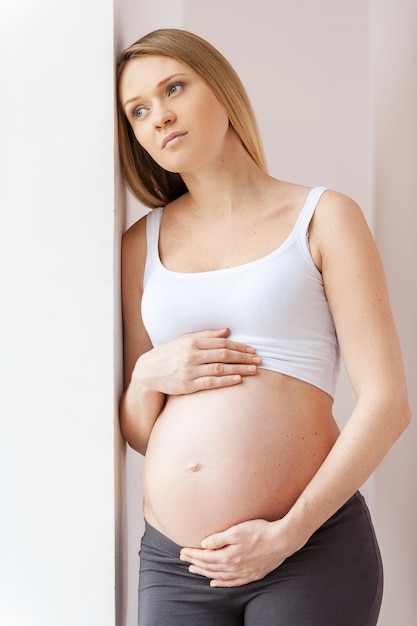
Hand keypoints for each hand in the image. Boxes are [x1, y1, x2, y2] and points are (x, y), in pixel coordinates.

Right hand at [132, 328, 260, 395]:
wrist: (148, 372)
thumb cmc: (169, 354)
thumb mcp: (184, 340)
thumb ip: (206, 335)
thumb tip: (226, 331)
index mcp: (192, 342)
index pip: (221, 343)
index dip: (239, 346)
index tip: (252, 349)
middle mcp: (191, 355)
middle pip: (224, 354)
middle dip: (244, 357)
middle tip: (259, 360)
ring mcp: (190, 370)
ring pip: (220, 369)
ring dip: (240, 369)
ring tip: (254, 370)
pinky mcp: (188, 385)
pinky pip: (211, 383)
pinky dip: (226, 381)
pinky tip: (238, 380)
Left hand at [180, 519, 287, 586]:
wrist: (282, 540)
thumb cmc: (260, 531)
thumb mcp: (237, 530)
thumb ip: (219, 539)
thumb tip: (204, 545)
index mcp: (228, 556)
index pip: (205, 557)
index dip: (192, 555)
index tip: (182, 551)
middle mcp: (233, 568)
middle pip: (209, 567)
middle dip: (195, 563)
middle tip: (184, 560)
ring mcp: (243, 573)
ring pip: (218, 576)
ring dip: (204, 573)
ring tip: (194, 570)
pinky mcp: (252, 575)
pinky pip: (231, 583)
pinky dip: (221, 583)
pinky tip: (214, 583)